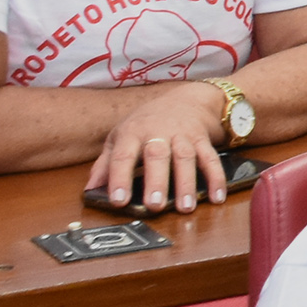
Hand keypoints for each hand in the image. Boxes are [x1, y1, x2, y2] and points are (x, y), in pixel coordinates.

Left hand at [84, 80, 231, 213]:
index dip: (119, 178)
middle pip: (157, 156)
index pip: (123, 155)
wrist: (186, 99)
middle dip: (156, 181)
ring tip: (185, 207)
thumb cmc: (148, 122)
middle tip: (155, 205)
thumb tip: (89, 190)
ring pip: (185, 158)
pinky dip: (216, 178)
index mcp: (132, 132)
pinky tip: (217, 197)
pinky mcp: (203, 139)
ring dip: (186, 183)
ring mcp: (183, 135)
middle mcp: (158, 132)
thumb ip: (105, 163)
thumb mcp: (121, 135)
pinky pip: (211, 158)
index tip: (118, 200)